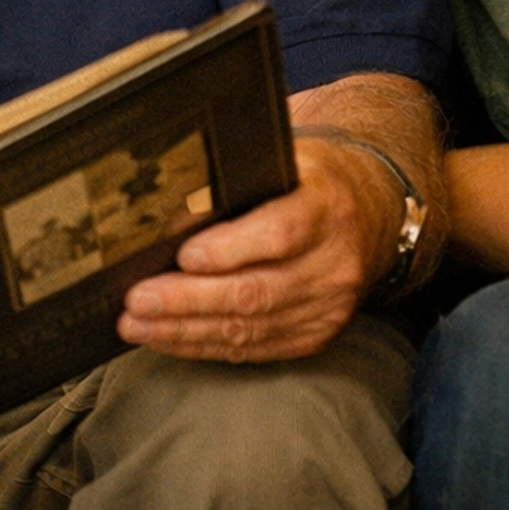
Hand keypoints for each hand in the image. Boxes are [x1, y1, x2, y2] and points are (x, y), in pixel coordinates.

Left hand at [116, 134, 399, 364]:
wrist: (371, 215)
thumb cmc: (309, 181)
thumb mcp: (282, 161)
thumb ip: (235, 183)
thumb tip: (168, 219)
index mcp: (327, 207)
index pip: (280, 233)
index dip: (231, 248)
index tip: (184, 255)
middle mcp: (334, 263)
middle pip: (257, 291)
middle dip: (188, 300)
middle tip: (137, 301)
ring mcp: (329, 306)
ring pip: (251, 328)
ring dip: (186, 330)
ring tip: (137, 325)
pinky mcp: (317, 335)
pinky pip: (256, 348)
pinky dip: (207, 346)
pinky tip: (169, 339)